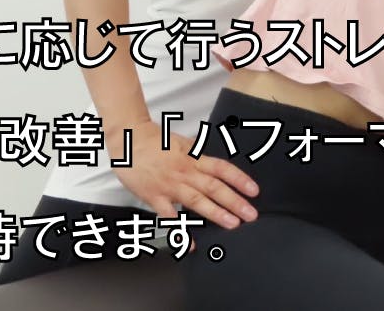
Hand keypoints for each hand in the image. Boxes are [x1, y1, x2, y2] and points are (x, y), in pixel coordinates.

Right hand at [108, 121, 258, 234]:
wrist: (129, 140)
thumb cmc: (155, 142)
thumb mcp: (183, 143)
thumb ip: (198, 154)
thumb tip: (214, 161)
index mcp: (194, 158)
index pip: (222, 168)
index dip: (240, 179)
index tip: (254, 191)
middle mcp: (185, 172)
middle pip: (214, 187)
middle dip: (234, 201)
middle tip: (250, 214)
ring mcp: (170, 186)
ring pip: (196, 201)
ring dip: (216, 213)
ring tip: (232, 224)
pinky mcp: (154, 197)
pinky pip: (170, 217)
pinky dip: (181, 231)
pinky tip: (191, 243)